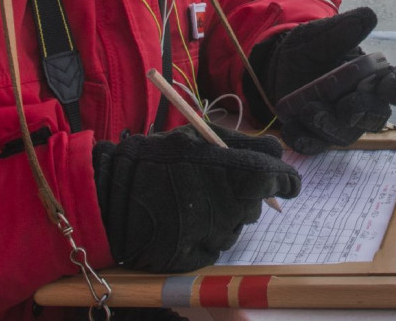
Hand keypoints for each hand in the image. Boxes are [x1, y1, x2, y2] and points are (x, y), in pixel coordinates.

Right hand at [92, 124, 300, 271]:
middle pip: (255, 205)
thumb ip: (241, 143)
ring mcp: (213, 236)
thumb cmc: (152, 159)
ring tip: (191, 201)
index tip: (288, 183)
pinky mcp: (197, 258)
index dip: (285, 180)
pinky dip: (204, 234)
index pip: (277, 180)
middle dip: (243, 194)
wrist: (107, 196)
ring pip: (235, 226)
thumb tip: (277, 152)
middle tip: (214, 183)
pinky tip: (182, 221)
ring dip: (224, 214)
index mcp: (233, 173)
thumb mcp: (194, 137)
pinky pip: (214, 246)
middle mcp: (229, 207)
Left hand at [251, 7, 395, 153]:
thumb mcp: (320, 34)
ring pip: (345, 134)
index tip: (387, 84)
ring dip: (328, 125)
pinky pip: (315, 146)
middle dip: (360, 110)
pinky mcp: (317, 137)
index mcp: (373, 77)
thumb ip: (343, 30)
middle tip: (343, 104)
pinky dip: (304, 140)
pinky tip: (292, 128)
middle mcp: (363, 103)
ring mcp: (341, 124)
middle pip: (374, 116)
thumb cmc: (308, 48)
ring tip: (309, 109)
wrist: (276, 65)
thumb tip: (369, 16)